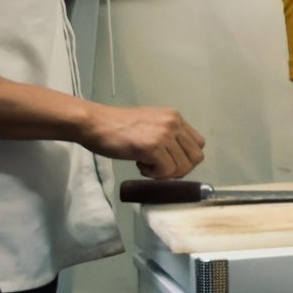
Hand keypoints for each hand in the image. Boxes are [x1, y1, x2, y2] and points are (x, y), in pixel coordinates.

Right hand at [82, 103, 205, 177]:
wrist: (93, 124)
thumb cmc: (116, 127)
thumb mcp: (150, 124)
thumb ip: (167, 137)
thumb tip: (178, 158)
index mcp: (175, 117)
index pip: (198, 144)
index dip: (185, 158)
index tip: (168, 162)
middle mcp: (174, 123)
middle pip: (196, 157)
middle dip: (179, 169)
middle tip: (158, 168)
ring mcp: (164, 135)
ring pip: (183, 167)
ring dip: (165, 173)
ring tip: (145, 165)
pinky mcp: (152, 147)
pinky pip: (167, 171)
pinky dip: (154, 175)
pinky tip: (139, 165)